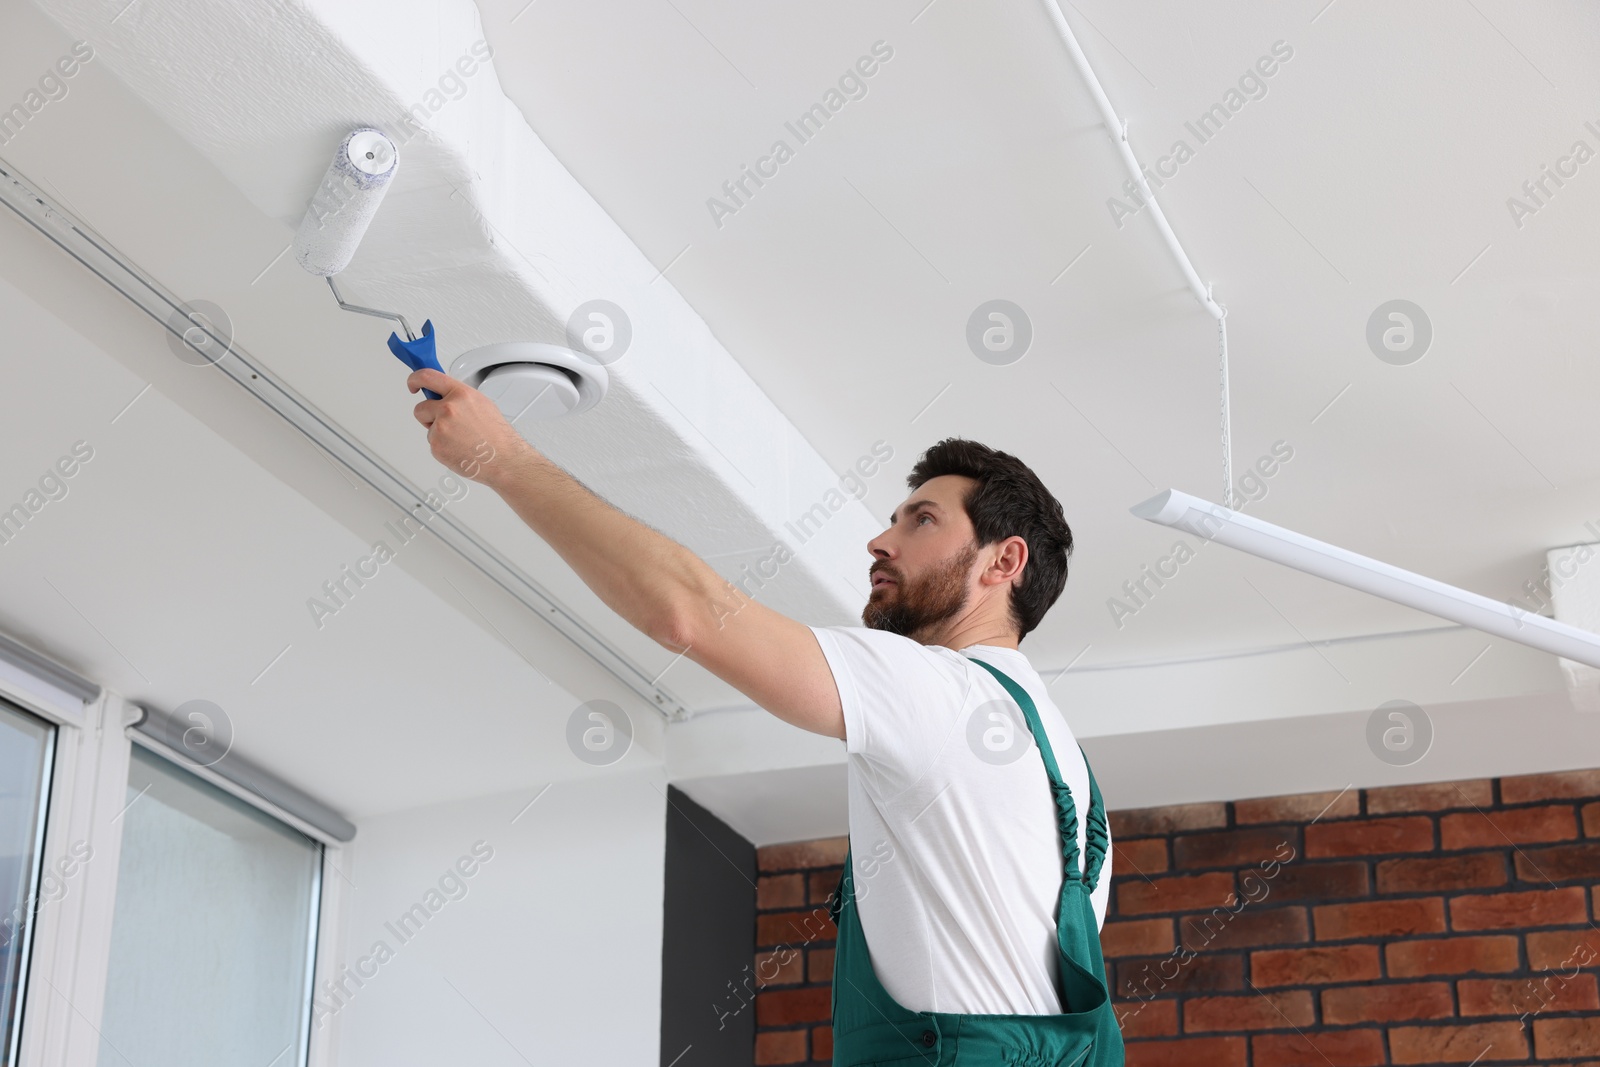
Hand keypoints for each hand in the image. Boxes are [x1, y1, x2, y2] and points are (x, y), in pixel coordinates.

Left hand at [407, 368, 528, 485]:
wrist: (503, 459)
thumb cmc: (497, 435)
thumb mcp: (482, 404)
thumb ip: (460, 397)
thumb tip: (445, 395)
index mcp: (461, 394)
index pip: (428, 376)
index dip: (415, 379)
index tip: (413, 383)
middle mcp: (448, 408)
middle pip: (420, 407)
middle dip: (427, 415)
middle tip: (442, 422)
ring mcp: (440, 428)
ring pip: (428, 427)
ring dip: (437, 432)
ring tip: (459, 438)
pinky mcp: (436, 445)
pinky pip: (432, 443)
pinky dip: (442, 446)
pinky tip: (459, 447)